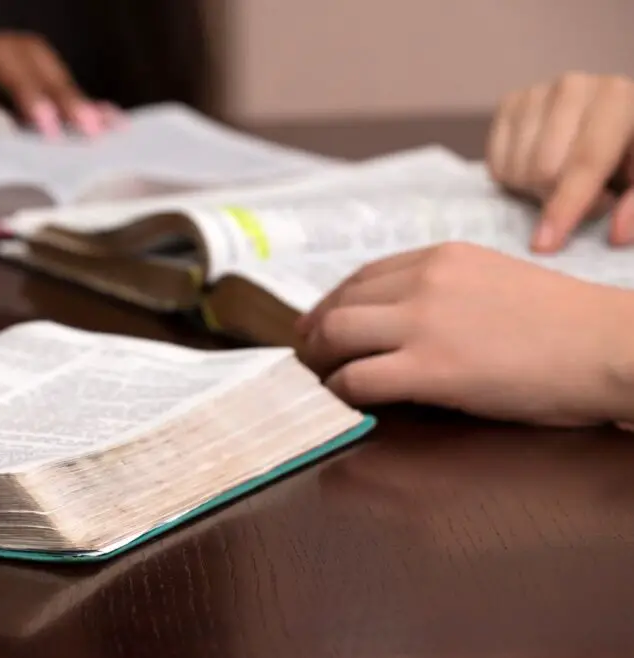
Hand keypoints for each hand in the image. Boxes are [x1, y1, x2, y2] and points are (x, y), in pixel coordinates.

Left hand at [294, 242, 633, 425]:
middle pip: (342, 303)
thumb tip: (406, 315)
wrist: (610, 345)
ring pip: (337, 336)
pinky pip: (358, 378)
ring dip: (320, 360)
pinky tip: (345, 400)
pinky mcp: (430, 368)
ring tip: (320, 379)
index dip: (334, 301)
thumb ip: (448, 290)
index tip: (320, 320)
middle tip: (307, 355)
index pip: (365, 276)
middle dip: (317, 332)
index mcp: (443, 257)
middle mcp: (425, 281)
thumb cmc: (567, 325)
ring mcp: (425, 323)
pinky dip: (341, 390)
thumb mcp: (497, 281)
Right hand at [487, 72, 633, 251]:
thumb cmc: (631, 154)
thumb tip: (616, 234)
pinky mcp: (509, 102)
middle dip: (559, 198)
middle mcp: (574, 86)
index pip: (584, 161)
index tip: (545, 245)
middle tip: (587, 196)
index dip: (566, 207)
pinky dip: (516, 178)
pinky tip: (540, 167)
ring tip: (565, 179)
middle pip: (543, 170)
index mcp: (617, 98)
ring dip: (537, 190)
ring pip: (517, 170)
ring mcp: (537, 92)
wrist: (614, 120)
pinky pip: (496, 164)